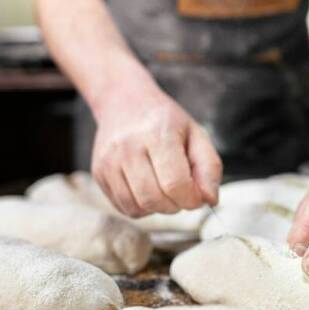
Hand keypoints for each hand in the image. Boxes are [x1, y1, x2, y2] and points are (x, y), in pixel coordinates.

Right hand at [91, 89, 221, 217]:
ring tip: (165, 190)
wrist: (124, 102)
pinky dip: (141, 207)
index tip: (197, 195)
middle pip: (155, 199)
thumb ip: (209, 167)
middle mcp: (128, 147)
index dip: (192, 198)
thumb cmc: (166, 121)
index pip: (175, 184)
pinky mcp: (99, 172)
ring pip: (137, 207)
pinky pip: (123, 206)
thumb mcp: (196, 134)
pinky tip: (148, 189)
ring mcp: (109, 161)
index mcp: (157, 134)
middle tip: (182, 192)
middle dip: (176, 205)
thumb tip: (209, 199)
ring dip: (158, 208)